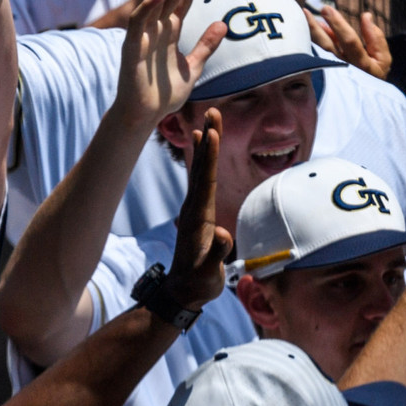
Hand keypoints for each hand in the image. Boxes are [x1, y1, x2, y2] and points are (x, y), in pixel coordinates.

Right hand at [114, 0, 223, 128]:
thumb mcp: (193, 67)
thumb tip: (223, 24)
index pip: (185, 0)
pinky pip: (138, 21)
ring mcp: (144, 35)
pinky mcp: (132, 45)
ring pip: (156, 1)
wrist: (146, 116)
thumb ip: (206, 46)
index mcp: (170, 30)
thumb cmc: (165, 94)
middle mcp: (156, 28)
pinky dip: (147, 7)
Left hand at [159, 109, 231, 312]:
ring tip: (205, 126)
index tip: (212, 132)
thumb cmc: (198, 283)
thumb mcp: (209, 273)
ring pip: (199, 172)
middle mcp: (193, 208)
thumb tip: (223, 234)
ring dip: (204, 148)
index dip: (209, 156)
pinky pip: (200, 181)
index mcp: (198, 217)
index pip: (205, 180)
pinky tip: (201, 154)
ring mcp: (193, 210)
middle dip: (208, 140)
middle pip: (202, 168)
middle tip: (212, 112)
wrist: (182, 292)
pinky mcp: (196, 214)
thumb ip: (216, 253)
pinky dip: (202, 163)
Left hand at [311, 6, 390, 78]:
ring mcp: (335, 70)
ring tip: (304, 16)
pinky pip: (319, 53)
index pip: (348, 40)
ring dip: (311, 33)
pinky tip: (312, 28)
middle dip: (316, 28)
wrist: (368, 97)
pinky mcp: (328, 70)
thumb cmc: (376, 73)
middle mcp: (345, 68)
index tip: (328, 9)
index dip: (338, 24)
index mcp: (362, 64)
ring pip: (320, 50)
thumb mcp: (383, 58)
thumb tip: (366, 16)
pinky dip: (315, 40)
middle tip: (306, 11)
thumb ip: (375, 37)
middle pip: (327, 46)